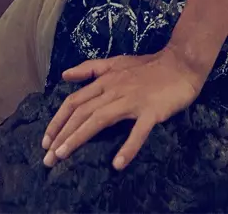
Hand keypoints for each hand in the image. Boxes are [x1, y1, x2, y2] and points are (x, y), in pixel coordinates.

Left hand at [41, 48, 205, 170]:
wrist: (180, 63)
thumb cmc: (148, 66)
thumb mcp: (116, 63)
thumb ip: (90, 69)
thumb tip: (65, 75)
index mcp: (105, 80)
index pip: (74, 101)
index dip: (58, 121)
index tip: (46, 141)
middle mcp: (114, 90)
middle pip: (82, 113)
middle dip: (62, 135)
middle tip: (48, 158)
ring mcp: (132, 100)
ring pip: (100, 119)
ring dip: (79, 138)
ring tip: (64, 156)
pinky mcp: (151, 111)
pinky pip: (138, 131)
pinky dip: (128, 147)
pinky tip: (118, 164)